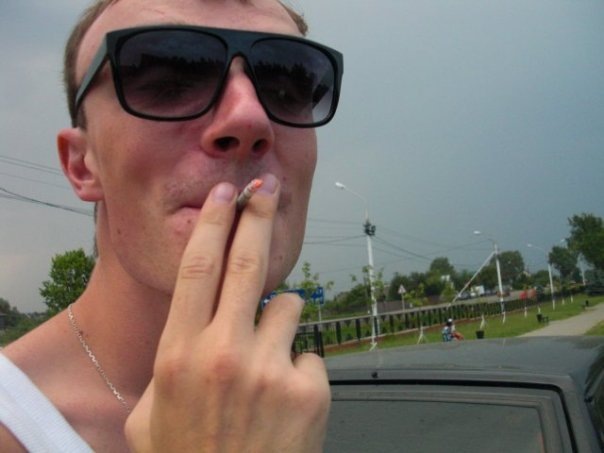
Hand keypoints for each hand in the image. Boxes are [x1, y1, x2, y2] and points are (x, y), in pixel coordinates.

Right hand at [124, 174, 329, 451]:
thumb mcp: (150, 415)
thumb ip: (166, 367)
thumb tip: (188, 331)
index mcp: (179, 355)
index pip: (198, 269)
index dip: (213, 224)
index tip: (225, 194)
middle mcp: (224, 354)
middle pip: (248, 264)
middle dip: (258, 216)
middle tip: (266, 187)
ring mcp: (271, 370)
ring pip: (288, 306)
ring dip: (279, 319)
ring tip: (266, 358)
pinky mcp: (309, 388)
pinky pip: (308, 353)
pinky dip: (298, 366)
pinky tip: (285, 400)